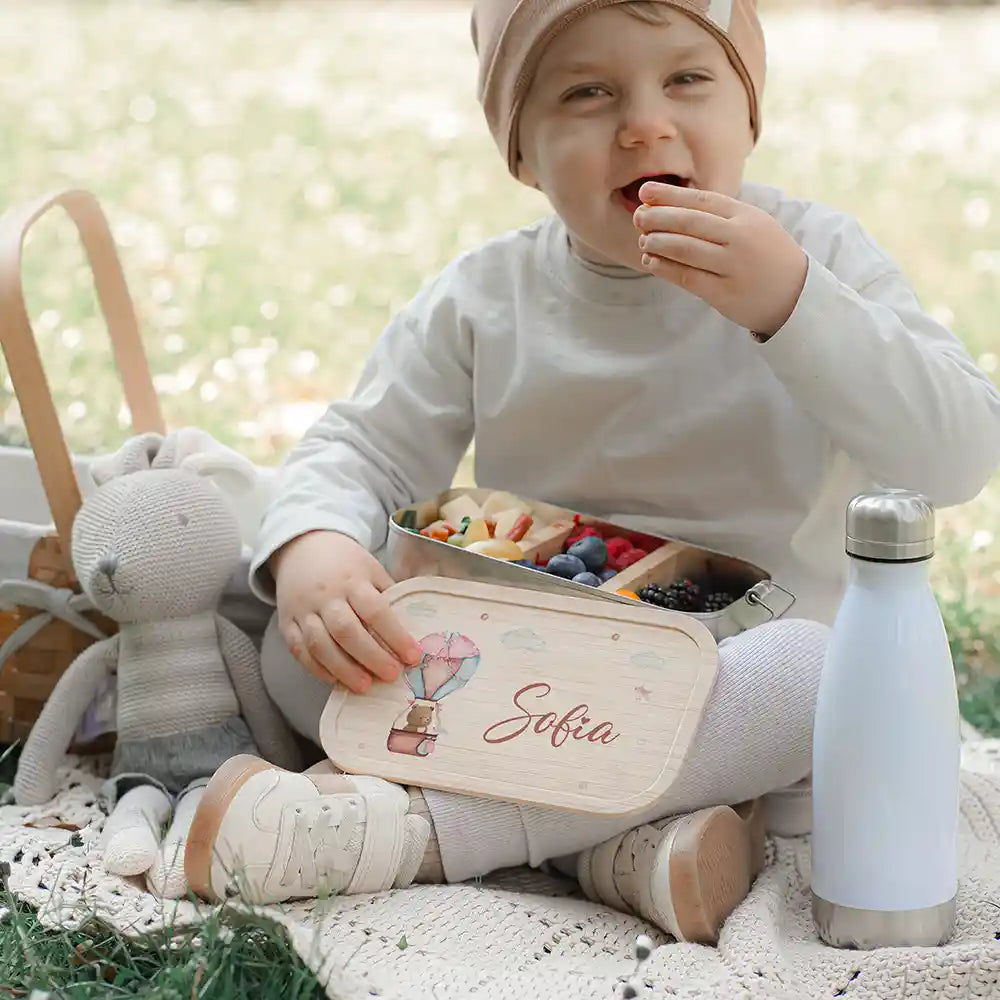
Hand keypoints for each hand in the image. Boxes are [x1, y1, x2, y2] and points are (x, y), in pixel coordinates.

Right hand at [271, 531, 421, 693]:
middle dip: (371, 657)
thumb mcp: (371, 569)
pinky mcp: (287, 623)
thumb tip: (414, 628)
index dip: (395, 636)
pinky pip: (299, 650)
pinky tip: (336, 680)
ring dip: (343, 669)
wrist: (302, 547)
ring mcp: (303, 610)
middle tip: (391, 675)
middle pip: (346, 631)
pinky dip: (317, 669)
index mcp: (353, 580)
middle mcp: (326, 596)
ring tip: (364, 686)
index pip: (375, 610)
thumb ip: (388, 596)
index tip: (413, 655)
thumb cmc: (345, 563)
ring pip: (320, 644)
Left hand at [633, 182, 807, 337]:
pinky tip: (650, 262)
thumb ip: (720, 215)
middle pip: (690, 223)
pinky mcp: (724, 293)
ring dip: (658, 242)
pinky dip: (665, 268)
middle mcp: (740, 238)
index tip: (645, 192)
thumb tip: (670, 205)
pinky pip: (687, 277)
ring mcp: (732, 266)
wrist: (795, 294)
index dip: (670, 195)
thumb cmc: (766, 255)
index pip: (701, 200)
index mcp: (746, 216)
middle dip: (658, 217)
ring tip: (643, 240)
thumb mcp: (753, 225)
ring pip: (685, 249)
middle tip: (637, 216)